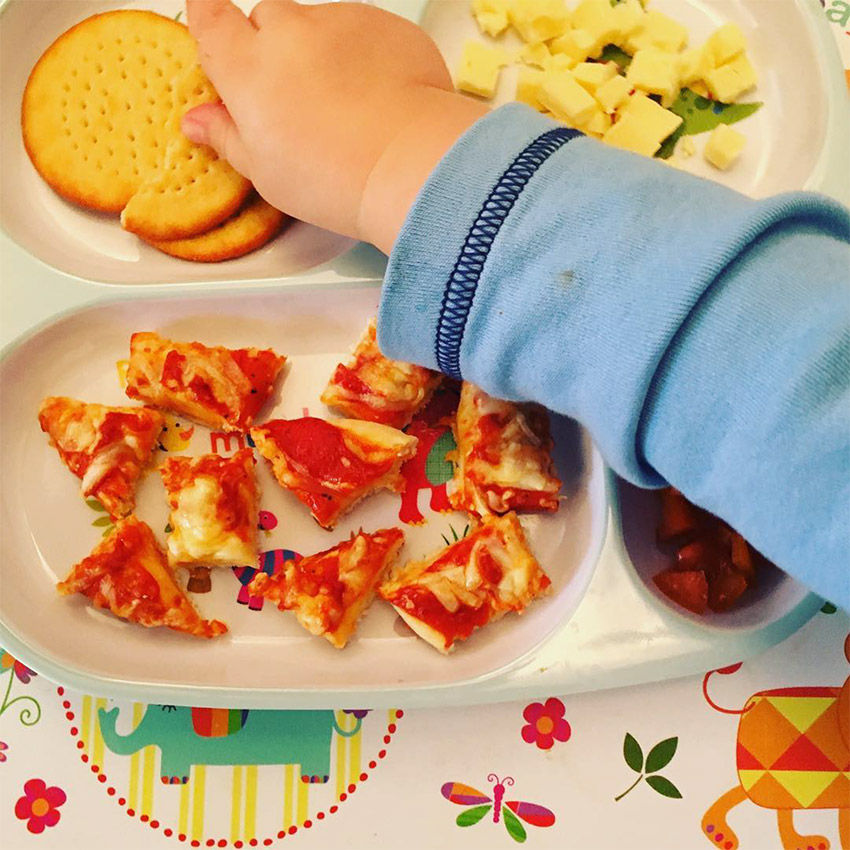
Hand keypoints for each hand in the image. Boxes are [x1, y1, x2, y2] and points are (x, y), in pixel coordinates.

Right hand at [183, 0, 487, 252]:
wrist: (409, 164)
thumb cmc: (335, 177)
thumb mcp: (266, 173)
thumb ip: (228, 137)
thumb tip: (200, 121)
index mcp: (247, 66)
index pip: (210, 18)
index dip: (210, 20)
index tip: (213, 25)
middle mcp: (289, 30)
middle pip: (268, 20)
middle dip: (273, 50)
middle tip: (293, 101)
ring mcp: (340, 22)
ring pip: (318, 26)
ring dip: (323, 54)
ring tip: (346, 109)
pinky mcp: (385, 25)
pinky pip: (364, 32)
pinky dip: (365, 57)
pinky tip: (378, 100)